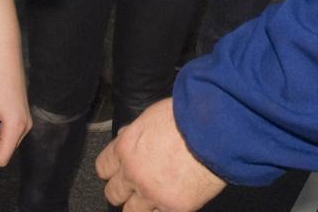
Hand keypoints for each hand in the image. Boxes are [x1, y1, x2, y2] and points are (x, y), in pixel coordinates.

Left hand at [96, 99, 224, 211]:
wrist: (214, 130)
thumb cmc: (187, 115)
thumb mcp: (152, 115)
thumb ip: (136, 132)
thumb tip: (128, 137)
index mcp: (126, 147)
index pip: (103, 167)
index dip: (112, 169)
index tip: (118, 171)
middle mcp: (133, 174)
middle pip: (113, 194)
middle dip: (123, 190)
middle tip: (135, 186)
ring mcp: (152, 194)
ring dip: (140, 205)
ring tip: (153, 196)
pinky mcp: (173, 208)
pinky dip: (163, 209)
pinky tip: (171, 198)